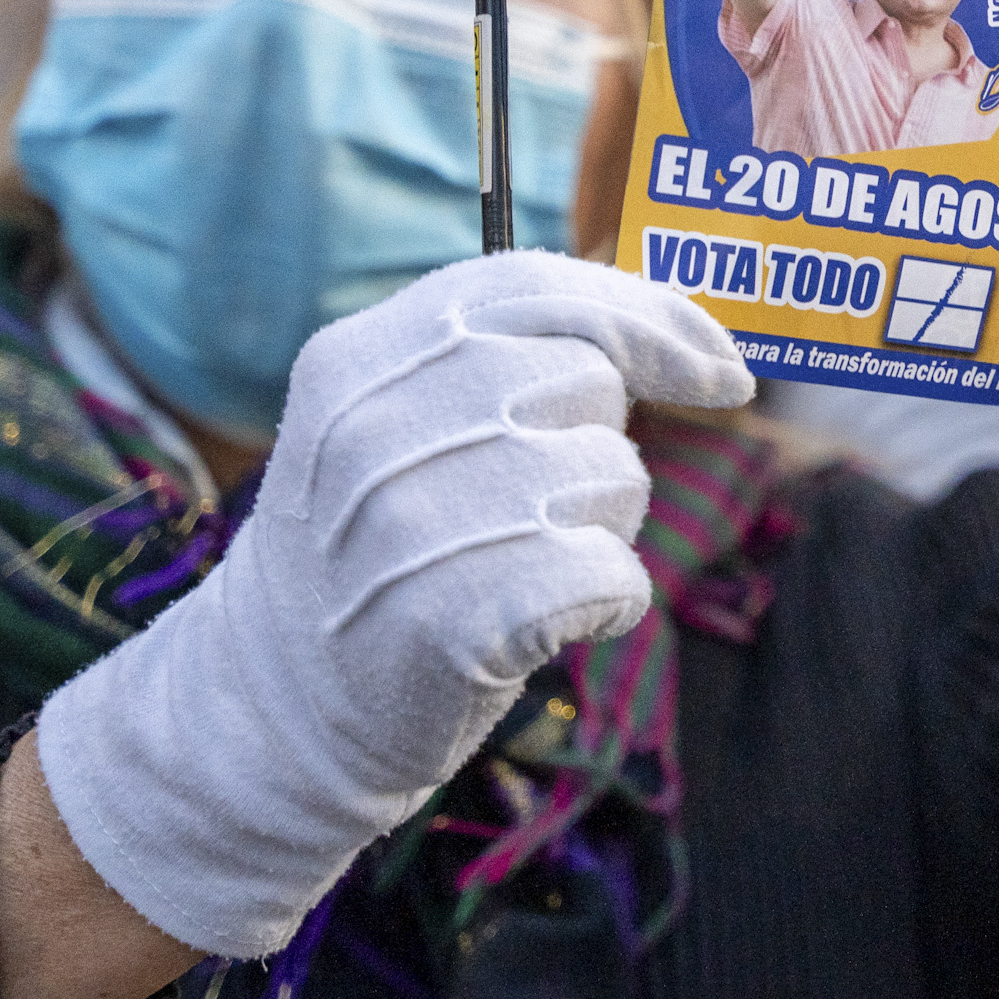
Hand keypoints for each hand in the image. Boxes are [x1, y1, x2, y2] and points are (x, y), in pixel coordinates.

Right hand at [34, 252, 753, 956]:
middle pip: (586, 379)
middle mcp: (374, 431)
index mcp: (357, 358)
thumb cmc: (377, 555)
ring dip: (600, 529)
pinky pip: (611, 573)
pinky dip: (608, 602)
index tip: (722, 368)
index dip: (647, 314)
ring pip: (611, 475)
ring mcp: (410, 525)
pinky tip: (546, 624)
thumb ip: (502, 359)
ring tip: (516, 568)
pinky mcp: (454, 622)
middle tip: (530, 512)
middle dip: (597, 443)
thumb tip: (690, 345)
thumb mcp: (391, 425)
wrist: (276, 713)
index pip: (533, 285)